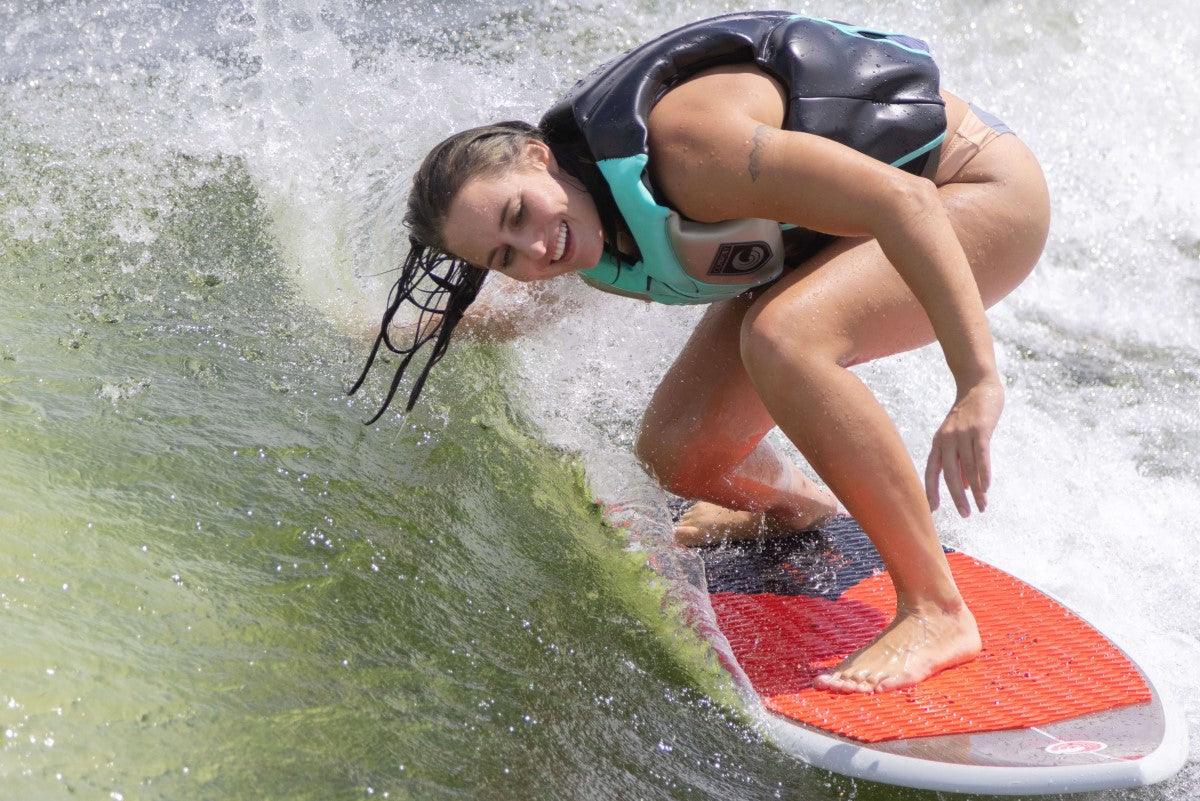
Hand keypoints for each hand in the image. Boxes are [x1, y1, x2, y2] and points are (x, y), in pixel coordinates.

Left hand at [925, 378, 1004, 515]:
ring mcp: (963, 434)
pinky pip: (981, 457)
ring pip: (969, 469)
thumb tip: (966, 486)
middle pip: (950, 474)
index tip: (933, 510)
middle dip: (957, 497)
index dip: (931, 491)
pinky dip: (984, 474)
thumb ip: (961, 461)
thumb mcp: (959, 437)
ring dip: (976, 491)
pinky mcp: (980, 430)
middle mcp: (947, 440)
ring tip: (981, 507)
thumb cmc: (969, 415)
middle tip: (965, 515)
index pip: (931, 471)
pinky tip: (986, 489)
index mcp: (938, 443)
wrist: (979, 386)